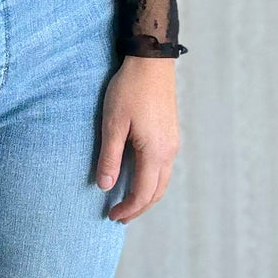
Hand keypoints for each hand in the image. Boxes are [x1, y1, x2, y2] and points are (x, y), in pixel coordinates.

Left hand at [96, 57, 179, 222]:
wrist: (151, 61)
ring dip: (146, 194)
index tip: (112, 216)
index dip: (128, 208)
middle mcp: (168, 151)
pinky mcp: (171, 133)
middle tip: (119, 216)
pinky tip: (138, 176)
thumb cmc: (129, 89)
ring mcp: (172, 142)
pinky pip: (164, 166)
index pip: (143, 193)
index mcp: (154, 152)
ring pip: (162, 180)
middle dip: (139, 207)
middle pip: (156, 191)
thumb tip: (105, 186)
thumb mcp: (113, 123)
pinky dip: (152, 180)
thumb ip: (110, 157)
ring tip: (128, 200)